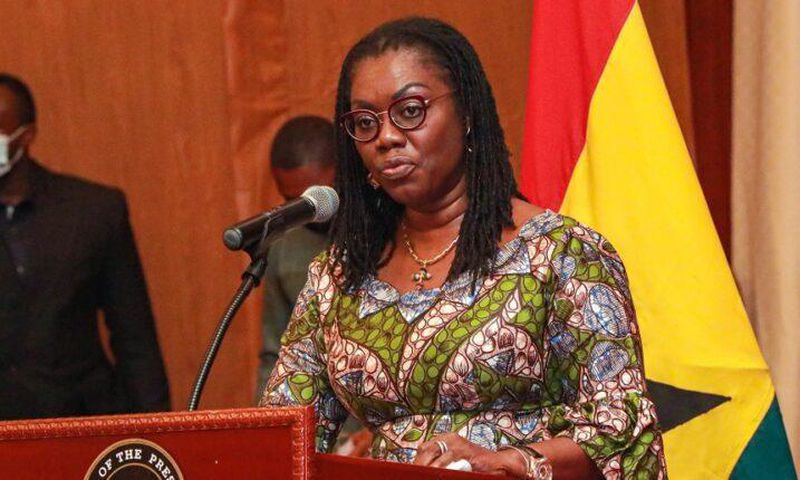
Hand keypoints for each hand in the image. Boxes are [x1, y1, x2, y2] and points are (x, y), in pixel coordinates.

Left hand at [412, 433, 526, 476]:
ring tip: (426, 476)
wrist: (498, 464)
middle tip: (417, 475)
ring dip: (429, 470)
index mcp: (446, 439)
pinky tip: (440, 476)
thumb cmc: (475, 464)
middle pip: (427, 451)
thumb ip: (440, 461)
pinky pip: (448, 464)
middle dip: (420, 465)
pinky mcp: (466, 454)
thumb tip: (421, 470)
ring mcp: (458, 446)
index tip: (413, 472)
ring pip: (435, 458)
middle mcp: (451, 439)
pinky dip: (441, 471)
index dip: (417, 462)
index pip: (424, 448)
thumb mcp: (455, 459)